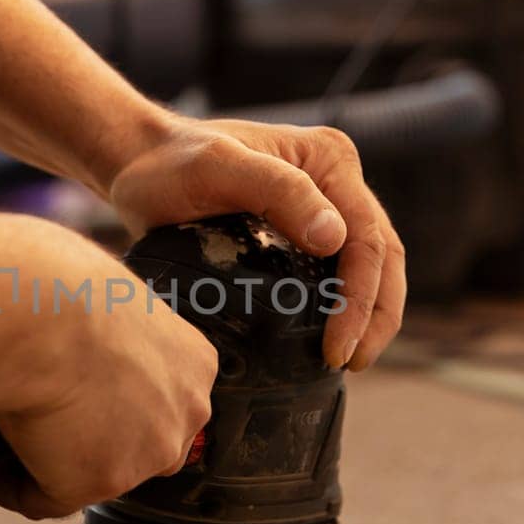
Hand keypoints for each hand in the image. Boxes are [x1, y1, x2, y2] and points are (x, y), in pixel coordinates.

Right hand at [0, 220, 217, 518]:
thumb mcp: (108, 300)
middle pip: (141, 445)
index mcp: (194, 363)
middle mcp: (184, 413)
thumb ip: (112, 338)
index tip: (80, 394)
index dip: (118, 403)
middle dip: (98, 440)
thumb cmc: (60, 284)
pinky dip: (14, 485)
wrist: (37, 309)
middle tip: (46, 418)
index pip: (163, 400)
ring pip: (96, 474)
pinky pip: (46, 498)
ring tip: (12, 438)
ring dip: (58, 462)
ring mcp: (145, 454)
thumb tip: (77, 349)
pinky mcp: (96, 482)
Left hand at [107, 115, 404, 371]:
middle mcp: (336, 181)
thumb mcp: (217, 168)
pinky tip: (329, 340)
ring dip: (369, 316)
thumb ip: (278, 191)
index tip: (337, 347)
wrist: (141, 165)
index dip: (361, 299)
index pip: (367, 237)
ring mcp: (324, 207)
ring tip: (349, 360)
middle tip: (352, 363)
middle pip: (382, 255)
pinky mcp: (304, 232)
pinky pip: (341, 272)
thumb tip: (334, 238)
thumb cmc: (170, 163)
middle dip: (376, 316)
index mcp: (329, 160)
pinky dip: (346, 308)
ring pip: (371, 267)